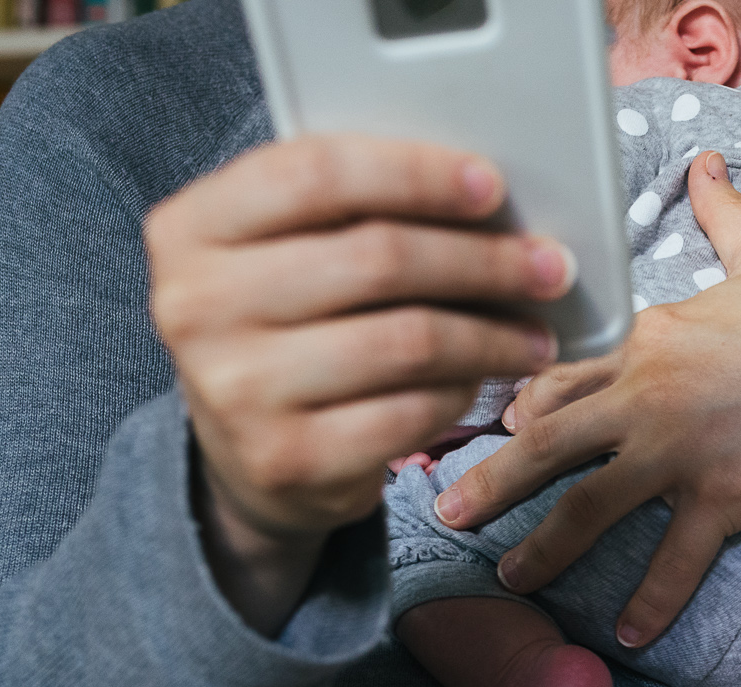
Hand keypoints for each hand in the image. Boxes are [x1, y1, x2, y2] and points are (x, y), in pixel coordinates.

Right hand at [144, 135, 577, 633]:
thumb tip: (487, 197)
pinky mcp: (288, 458)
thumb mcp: (291, 253)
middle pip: (378, 258)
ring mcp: (237, 389)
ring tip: (537, 334)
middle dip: (483, 261)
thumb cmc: (291, 326)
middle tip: (549, 267)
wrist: (248, 455)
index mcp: (192, 229)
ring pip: (407, 340)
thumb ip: (354, 211)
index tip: (493, 187)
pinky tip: (489, 379)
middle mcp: (197, 306)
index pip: (315, 173)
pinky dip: (464, 391)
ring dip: (492, 335)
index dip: (416, 175)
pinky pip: (411, 411)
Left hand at [432, 151, 740, 648]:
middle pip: (547, 442)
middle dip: (490, 479)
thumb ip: (724, 214)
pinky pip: (674, 560)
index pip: (564, 375)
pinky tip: (627, 637)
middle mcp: (650, 396)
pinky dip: (651, 601)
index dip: (522, 403)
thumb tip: (707, 162)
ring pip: (587, 507)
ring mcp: (681, 451)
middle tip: (441, 510)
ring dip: (543, 548)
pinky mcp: (722, 498)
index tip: (493, 426)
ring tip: (508, 579)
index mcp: (652, 340)